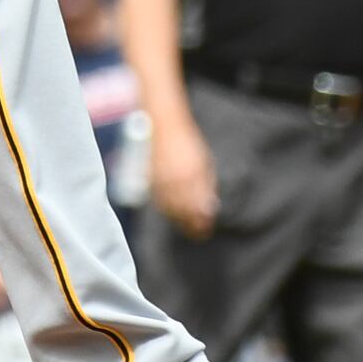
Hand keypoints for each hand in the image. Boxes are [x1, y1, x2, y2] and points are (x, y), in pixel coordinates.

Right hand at [148, 113, 220, 237]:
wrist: (164, 127)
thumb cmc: (188, 143)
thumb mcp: (205, 162)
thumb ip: (208, 185)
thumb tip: (210, 206)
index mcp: (194, 175)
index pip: (199, 208)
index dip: (203, 222)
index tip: (207, 230)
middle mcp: (177, 181)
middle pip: (185, 213)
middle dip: (193, 226)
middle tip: (200, 234)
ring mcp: (162, 182)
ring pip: (171, 211)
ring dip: (181, 221)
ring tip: (188, 226)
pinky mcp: (152, 182)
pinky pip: (160, 203)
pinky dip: (169, 212)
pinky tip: (175, 214)